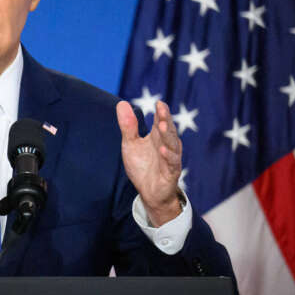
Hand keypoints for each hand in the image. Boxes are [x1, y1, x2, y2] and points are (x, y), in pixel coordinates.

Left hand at [116, 100, 184, 226]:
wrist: (149, 192)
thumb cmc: (142, 166)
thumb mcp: (131, 144)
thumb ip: (128, 126)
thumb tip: (121, 103)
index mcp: (157, 136)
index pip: (160, 120)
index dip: (160, 112)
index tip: (158, 103)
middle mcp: (166, 145)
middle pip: (167, 129)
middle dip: (165, 119)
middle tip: (162, 108)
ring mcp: (170, 158)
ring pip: (172, 144)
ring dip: (167, 134)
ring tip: (161, 125)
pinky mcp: (171, 172)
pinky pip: (172, 163)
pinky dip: (168, 156)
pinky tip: (163, 150)